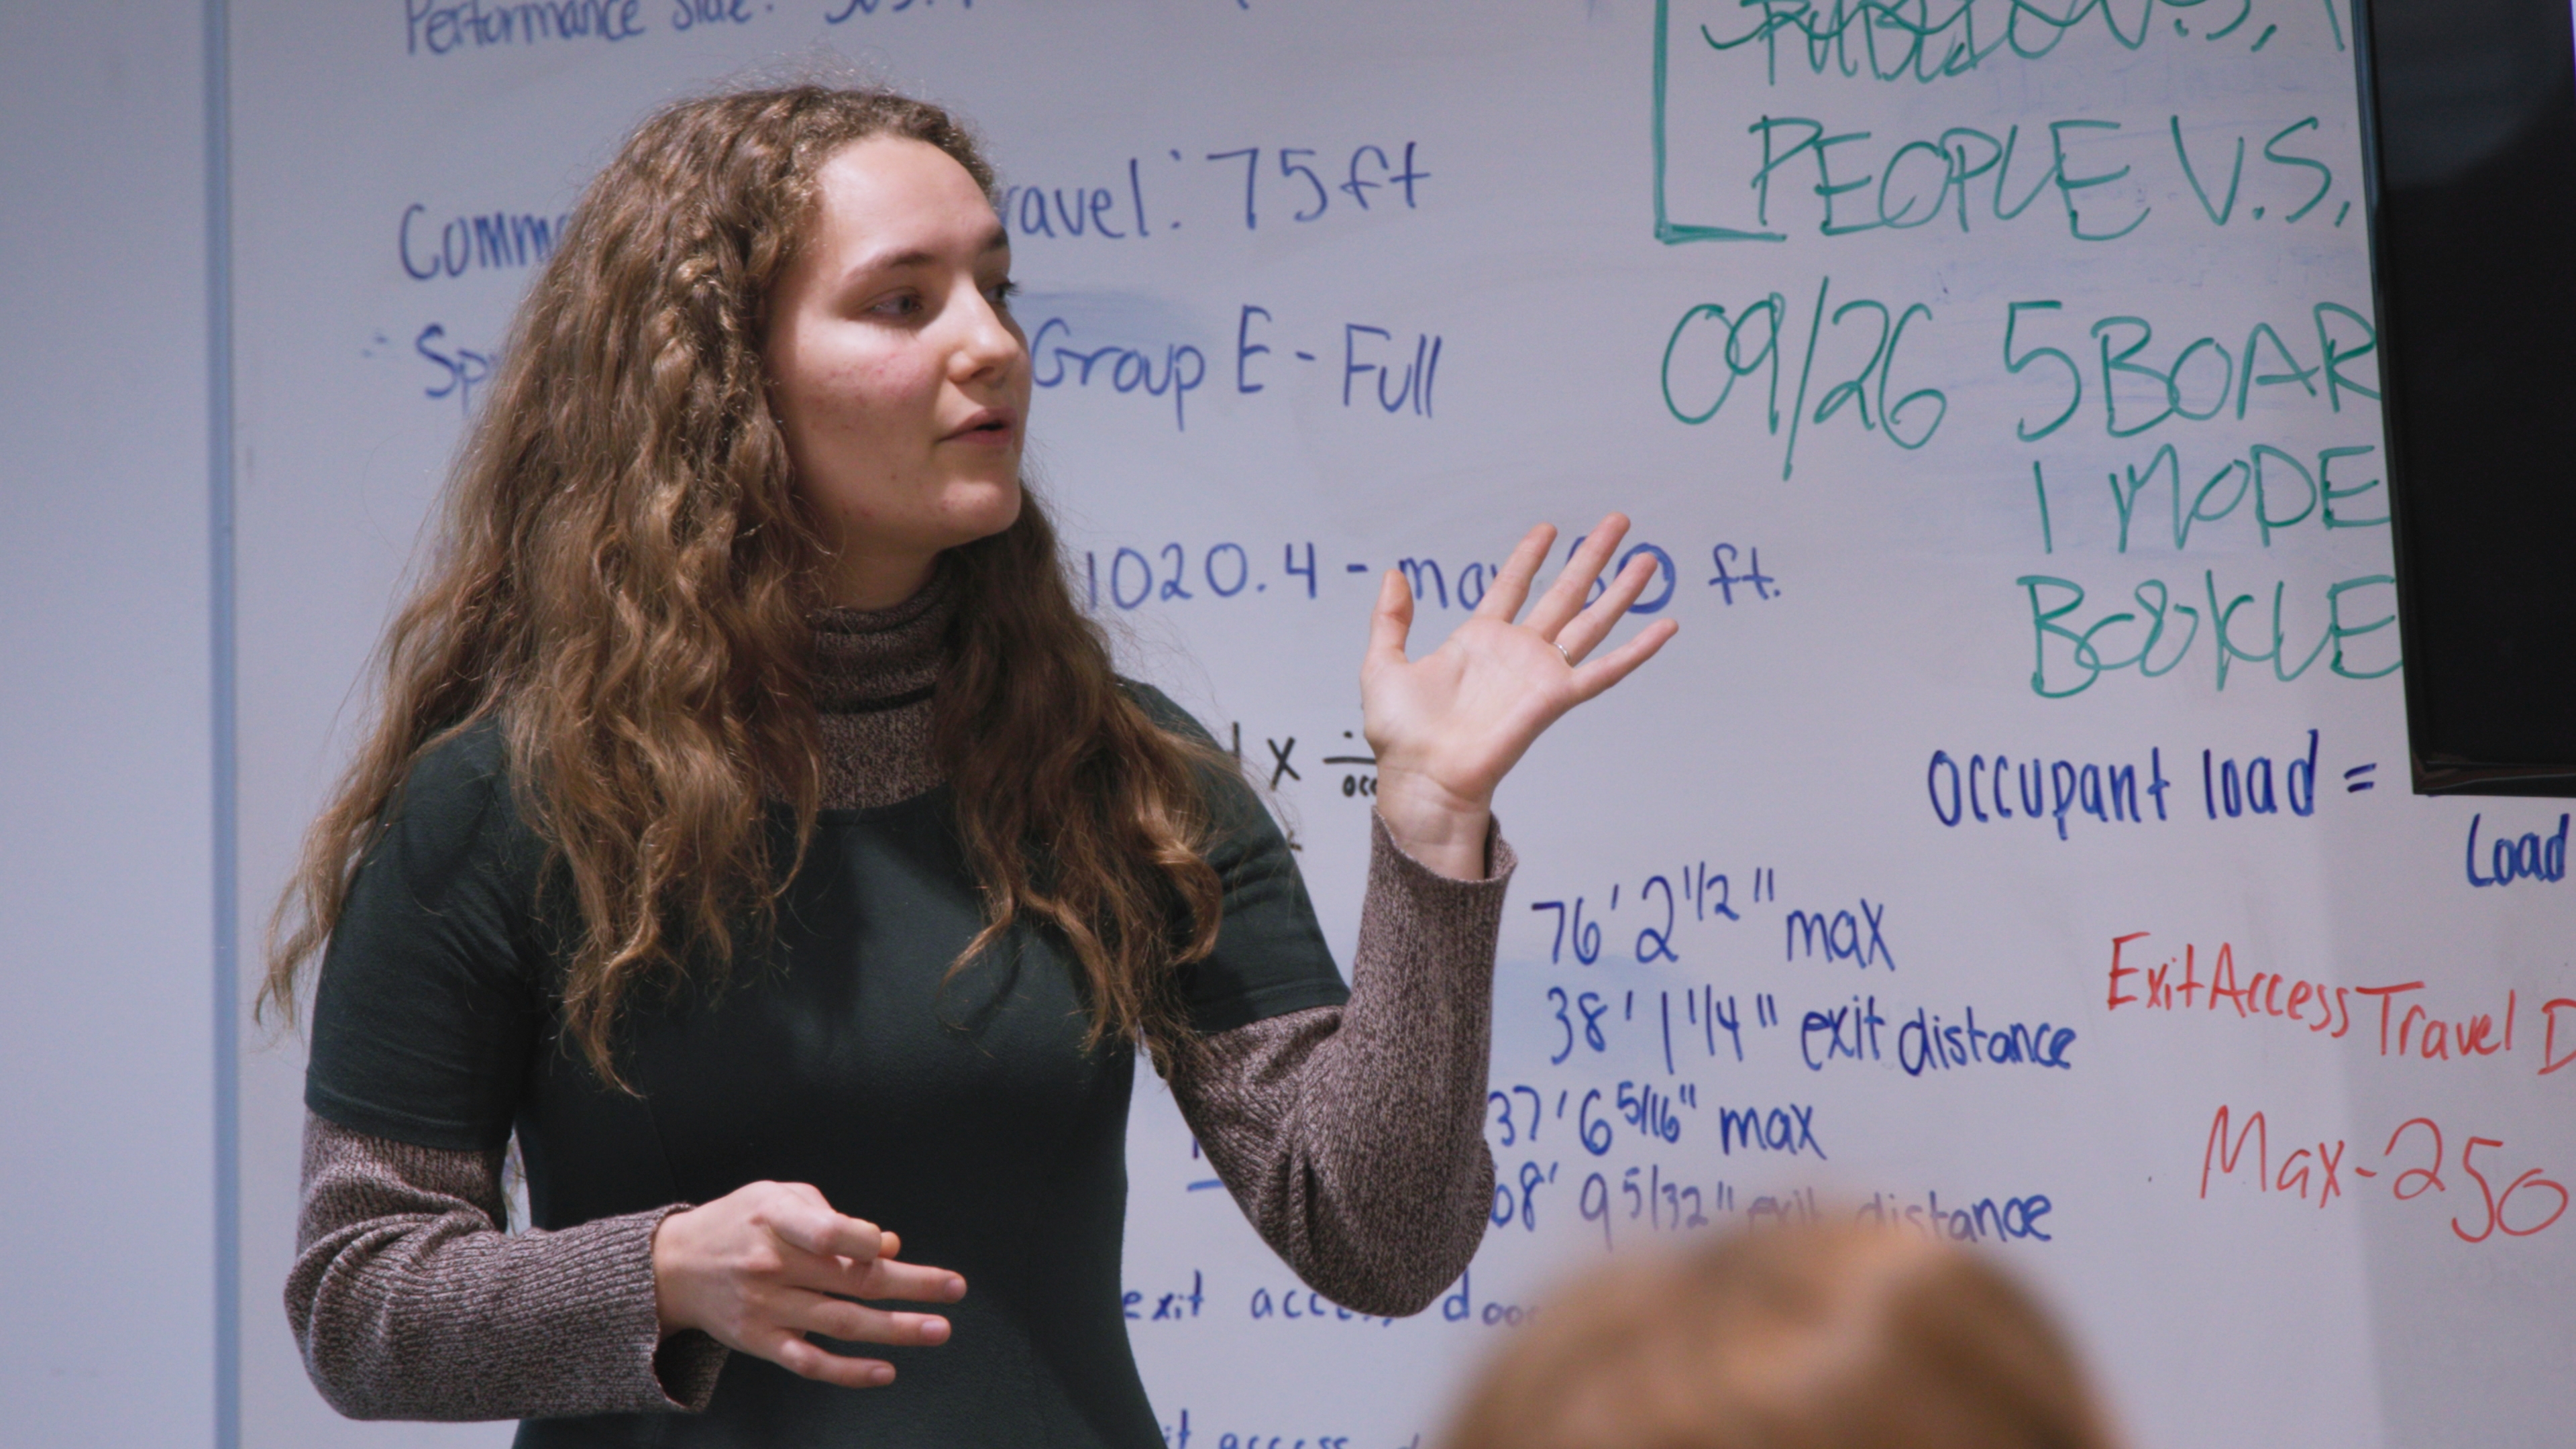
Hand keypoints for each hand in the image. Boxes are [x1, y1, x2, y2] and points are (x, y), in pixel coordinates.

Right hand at [652, 1180, 965, 1387]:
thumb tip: (886, 1244)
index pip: (828, 1233)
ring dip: (895, 1329)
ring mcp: (765, 1308)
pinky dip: (848, 1371)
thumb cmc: (738, 1222)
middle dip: (911, 1285)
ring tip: (938, 1329)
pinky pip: (810, 1362)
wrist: (672, 1267)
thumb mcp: (778, 1197)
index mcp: (775, 1219)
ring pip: (841, 1323)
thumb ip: (831, 1217)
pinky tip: (885, 1371)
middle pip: (851, 1280)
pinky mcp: (760, 1341)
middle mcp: (771, 1265)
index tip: (890, 1248)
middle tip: (955, 1289)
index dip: (865, 1241)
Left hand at [1362, 514, 1677, 878]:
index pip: (1511, 585)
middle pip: (1564, 593)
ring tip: (1647, 557)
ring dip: (1621, 591)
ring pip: (1591, 621)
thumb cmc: (1401, 736)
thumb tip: (1394, 575)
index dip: (1530, 556)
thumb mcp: (1383, 665)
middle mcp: (1516, 652)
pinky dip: (1637, 651)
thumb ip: (1391, 620)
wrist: (1422, 777)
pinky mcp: (1556, 698)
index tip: (1548, 529)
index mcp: (1478, 640)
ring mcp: (1540, 673)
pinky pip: (1605, 671)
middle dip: (1591, 557)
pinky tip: (1665, 627)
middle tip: (1617, 523)